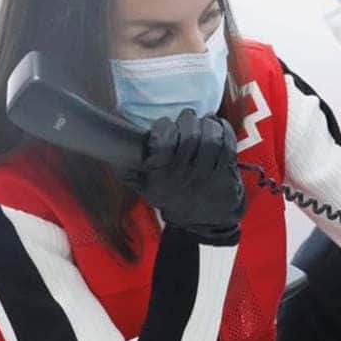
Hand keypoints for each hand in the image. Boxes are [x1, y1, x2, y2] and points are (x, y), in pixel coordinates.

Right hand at [126, 109, 244, 241]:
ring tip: (205, 121)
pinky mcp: (225, 176)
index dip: (165, 127)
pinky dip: (225, 130)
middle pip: (190, 136)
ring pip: (210, 139)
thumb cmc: (173, 197)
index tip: (167, 125)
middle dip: (189, 120)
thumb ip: (129, 170)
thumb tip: (113, 152)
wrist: (202, 223)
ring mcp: (206, 177)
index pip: (163, 142)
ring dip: (208, 124)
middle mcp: (183, 177)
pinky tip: (219, 125)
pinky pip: (227, 146)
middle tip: (188, 118)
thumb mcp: (146, 188)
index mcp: (160, 177)